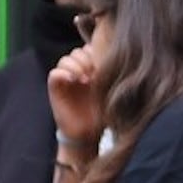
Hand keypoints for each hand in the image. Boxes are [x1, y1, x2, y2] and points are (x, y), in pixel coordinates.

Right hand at [43, 26, 107, 148]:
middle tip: (94, 73)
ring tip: (84, 79)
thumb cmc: (103, 112)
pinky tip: (73, 80)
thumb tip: (128, 58)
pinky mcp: (56, 88)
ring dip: (75, 66)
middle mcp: (77, 71)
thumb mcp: (111, 91)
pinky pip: (55, 73)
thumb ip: (113, 75)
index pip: (89, 49)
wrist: (88, 133)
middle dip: (86, 60)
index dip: (95, 53)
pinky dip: (63, 73)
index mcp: (91, 69)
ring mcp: (66, 79)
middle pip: (77, 52)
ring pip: (65, 60)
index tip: (103, 66)